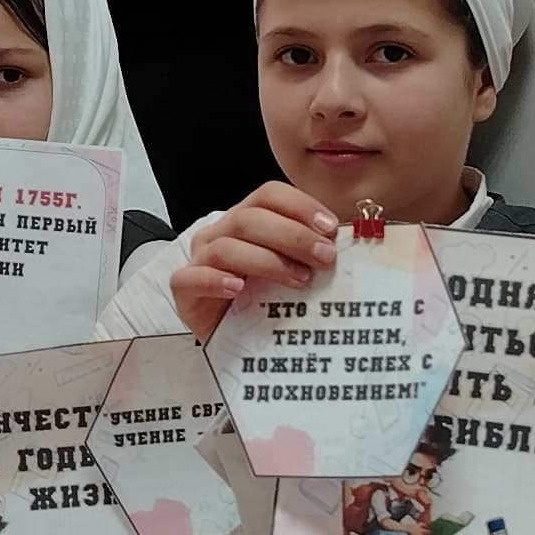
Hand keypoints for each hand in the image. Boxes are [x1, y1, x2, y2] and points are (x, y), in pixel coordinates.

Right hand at [167, 182, 338, 332]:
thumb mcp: (291, 273)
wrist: (229, 339)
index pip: (270, 196)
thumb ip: (311, 256)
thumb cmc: (262, 302)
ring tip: (298, 280)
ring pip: (227, 247)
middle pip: (250, 218)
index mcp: (246, 220)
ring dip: (267, 261)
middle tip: (325, 258)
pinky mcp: (184, 290)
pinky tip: (239, 289)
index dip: (300, 206)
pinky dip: (216, 280)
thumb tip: (349, 247)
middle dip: (293, 236)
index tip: (331, 227)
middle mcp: (220, 233)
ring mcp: (200, 260)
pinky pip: (192, 278)